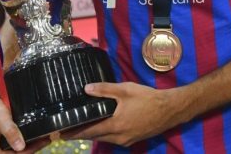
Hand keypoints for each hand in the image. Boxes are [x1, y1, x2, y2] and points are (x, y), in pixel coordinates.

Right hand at [0, 73, 48, 153]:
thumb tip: (20, 147)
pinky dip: (21, 141)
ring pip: (12, 151)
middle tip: (45, 140)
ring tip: (41, 139)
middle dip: (29, 149)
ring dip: (26, 146)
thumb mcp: (1, 118)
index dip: (28, 152)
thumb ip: (11, 133)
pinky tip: (31, 137)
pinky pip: (10, 145)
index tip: (41, 143)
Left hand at [63, 82, 179, 146]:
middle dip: (81, 134)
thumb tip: (86, 89)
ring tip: (81, 126)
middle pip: (95, 137)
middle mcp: (119, 137)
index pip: (89, 132)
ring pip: (104, 138)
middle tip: (67, 129)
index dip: (74, 133)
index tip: (61, 133)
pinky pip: (114, 138)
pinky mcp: (133, 139)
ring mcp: (126, 140)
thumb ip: (104, 90)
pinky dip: (105, 133)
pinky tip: (102, 125)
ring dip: (93, 134)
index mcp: (115, 125)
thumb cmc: (147, 98)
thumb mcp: (125, 90)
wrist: (169, 109)